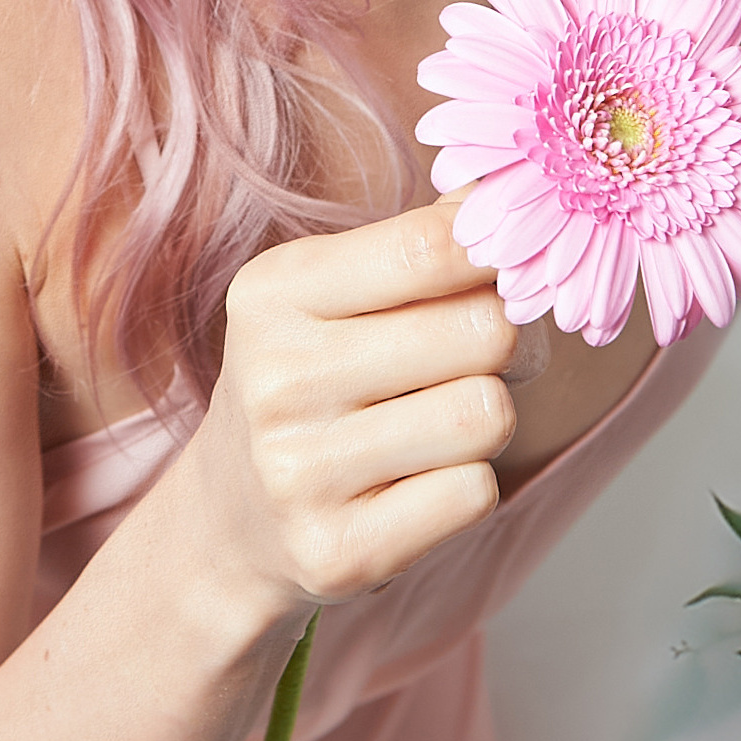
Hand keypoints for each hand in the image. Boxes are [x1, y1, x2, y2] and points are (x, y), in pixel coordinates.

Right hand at [188, 194, 537, 615]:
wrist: (232, 520)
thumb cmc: (310, 377)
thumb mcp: (333, 291)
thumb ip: (422, 239)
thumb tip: (508, 188)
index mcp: (274, 293)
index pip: (433, 247)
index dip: (496, 254)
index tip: (499, 267)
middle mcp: (278, 379)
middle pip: (482, 332)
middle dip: (499, 341)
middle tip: (469, 354)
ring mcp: (301, 473)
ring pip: (486, 415)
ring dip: (484, 417)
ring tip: (435, 419)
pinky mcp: (338, 552)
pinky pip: (474, 494)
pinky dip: (466, 484)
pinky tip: (416, 481)